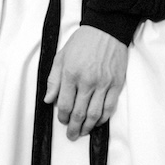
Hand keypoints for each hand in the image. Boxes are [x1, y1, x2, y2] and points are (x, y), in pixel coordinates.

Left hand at [44, 25, 127, 139]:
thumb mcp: (61, 56)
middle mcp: (87, 81)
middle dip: (74, 128)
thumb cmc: (82, 42)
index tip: (62, 121)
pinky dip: (103, 118)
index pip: (65, 104)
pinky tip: (97, 122)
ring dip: (87, 127)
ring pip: (94, 114)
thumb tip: (49, 100)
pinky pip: (110, 107)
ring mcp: (103, 84)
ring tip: (83, 132)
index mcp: (71, 74)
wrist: (106, 29)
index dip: (62, 117)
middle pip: (79, 113)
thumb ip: (53, 79)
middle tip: (71, 135)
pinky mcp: (116, 84)